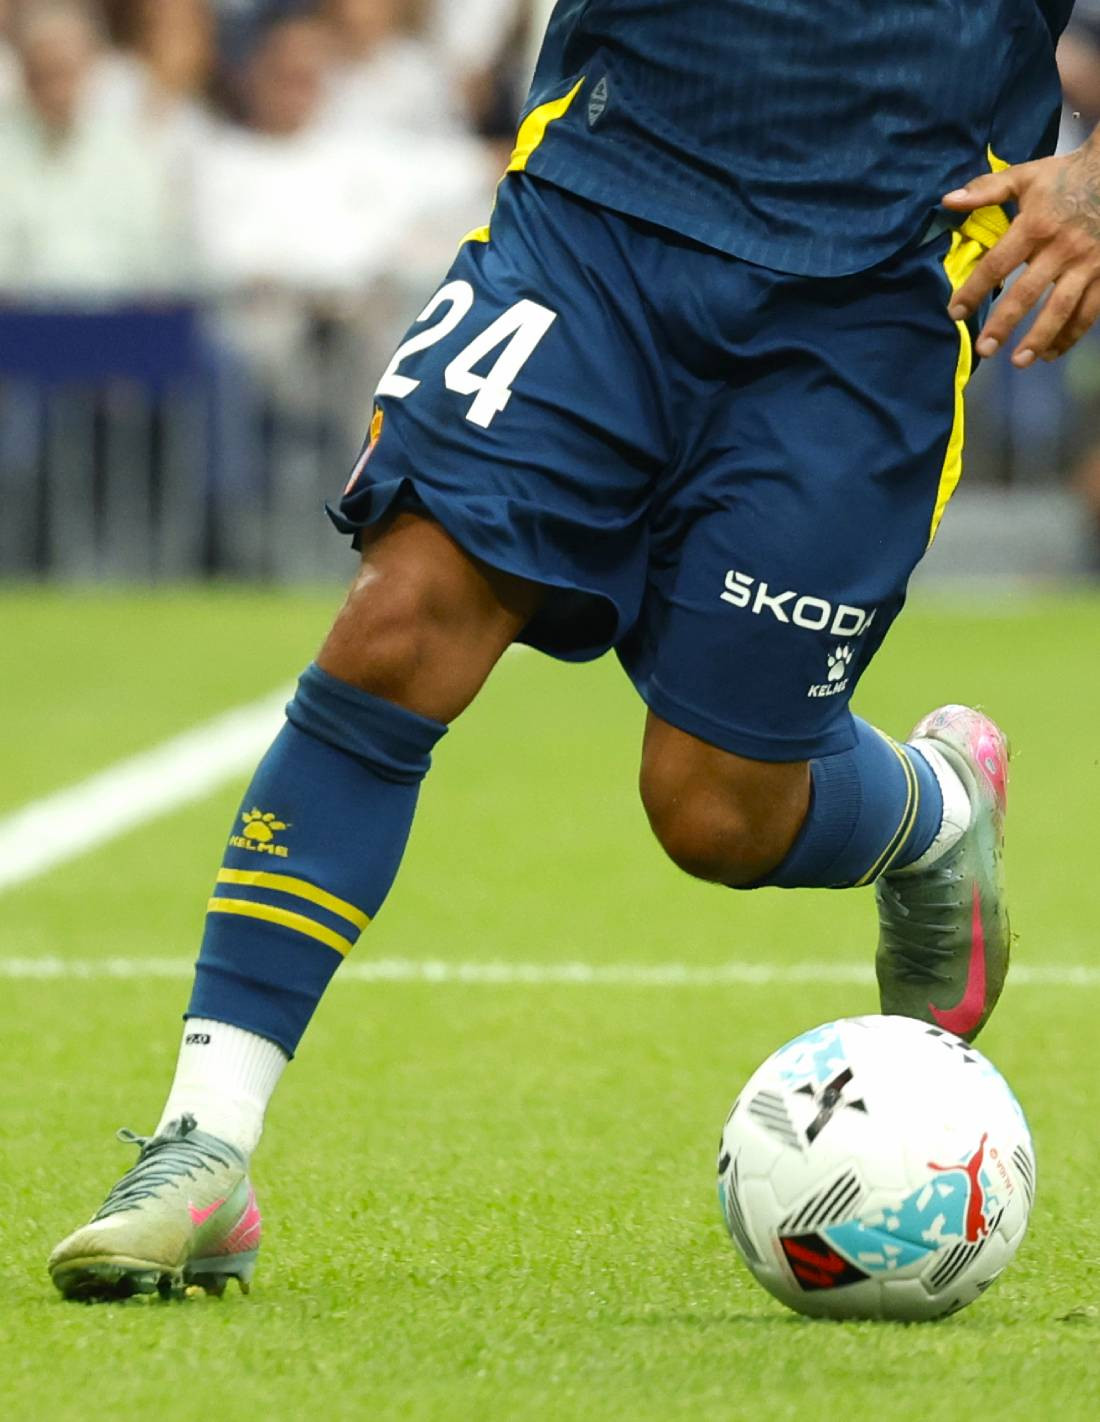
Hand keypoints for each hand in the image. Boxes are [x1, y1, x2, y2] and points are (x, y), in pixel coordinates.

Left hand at [942, 137, 1099, 365]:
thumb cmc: (1066, 176)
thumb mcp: (1026, 176)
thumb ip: (987, 190)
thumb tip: (948, 201)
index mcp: (1035, 226)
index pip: (997, 264)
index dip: (974, 290)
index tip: (955, 313)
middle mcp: (1061, 249)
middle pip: (1027, 294)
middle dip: (1004, 324)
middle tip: (984, 350)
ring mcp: (1087, 264)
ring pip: (1062, 309)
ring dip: (1040, 338)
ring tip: (1019, 361)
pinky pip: (1089, 311)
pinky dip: (1071, 335)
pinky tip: (1052, 352)